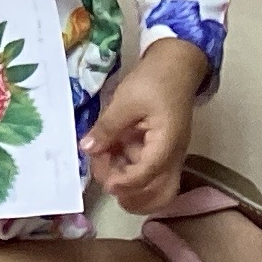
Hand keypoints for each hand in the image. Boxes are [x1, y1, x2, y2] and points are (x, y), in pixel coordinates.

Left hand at [84, 39, 204, 212]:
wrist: (175, 65)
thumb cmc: (154, 80)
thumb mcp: (126, 101)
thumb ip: (107, 128)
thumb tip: (87, 149)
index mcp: (167, 143)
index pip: (148, 174)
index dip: (125, 182)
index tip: (105, 181)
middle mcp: (172, 156)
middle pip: (160, 194)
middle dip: (131, 195)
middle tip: (105, 177)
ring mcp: (167, 155)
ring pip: (153, 187)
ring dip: (127, 184)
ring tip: (104, 165)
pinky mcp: (159, 151)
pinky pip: (146, 171)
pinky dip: (127, 170)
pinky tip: (109, 155)